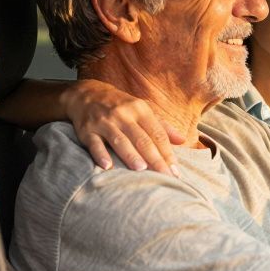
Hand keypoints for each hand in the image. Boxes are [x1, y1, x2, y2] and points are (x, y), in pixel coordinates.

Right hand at [61, 80, 183, 173]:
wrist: (87, 94)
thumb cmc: (121, 106)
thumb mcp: (142, 110)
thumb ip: (162, 126)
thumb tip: (183, 140)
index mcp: (140, 110)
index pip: (157, 134)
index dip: (168, 152)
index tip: (176, 171)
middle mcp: (123, 115)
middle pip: (142, 139)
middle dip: (155, 158)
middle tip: (165, 176)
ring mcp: (105, 122)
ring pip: (120, 140)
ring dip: (130, 155)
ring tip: (141, 170)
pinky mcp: (87, 130)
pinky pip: (94, 143)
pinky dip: (100, 154)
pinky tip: (107, 166)